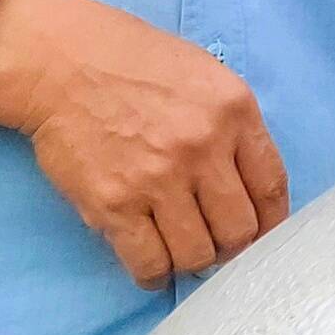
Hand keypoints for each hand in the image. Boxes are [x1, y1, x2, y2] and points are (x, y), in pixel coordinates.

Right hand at [0, 0, 290, 287]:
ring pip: (197, 255)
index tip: (260, 234)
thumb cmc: (134, 64)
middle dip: (231, 247)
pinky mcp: (113, 205)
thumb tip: (251, 190)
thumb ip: (234, 127)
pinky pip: (148, 264)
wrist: (61, 62)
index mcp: (234, 110)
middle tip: (214, 244)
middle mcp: (203, 147)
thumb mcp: (205, 76)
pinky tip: (151, 263)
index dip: (271, 223)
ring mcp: (157, 178)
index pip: (272, 188)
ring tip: (179, 249)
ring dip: (192, 261)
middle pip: (240, 231)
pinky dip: (154, 273)